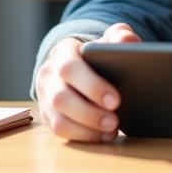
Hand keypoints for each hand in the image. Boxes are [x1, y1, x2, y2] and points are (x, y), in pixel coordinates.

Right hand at [35, 23, 140, 142]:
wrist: (80, 64)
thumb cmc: (97, 53)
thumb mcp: (108, 39)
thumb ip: (120, 35)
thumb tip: (126, 41)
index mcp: (63, 51)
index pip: (70, 68)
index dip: (92, 86)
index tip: (116, 100)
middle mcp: (48, 73)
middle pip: (61, 97)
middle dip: (89, 113)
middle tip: (115, 121)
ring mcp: (45, 96)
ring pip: (58, 119)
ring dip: (86, 129)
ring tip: (111, 131)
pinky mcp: (47, 114)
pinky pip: (59, 130)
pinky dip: (82, 136)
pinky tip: (103, 136)